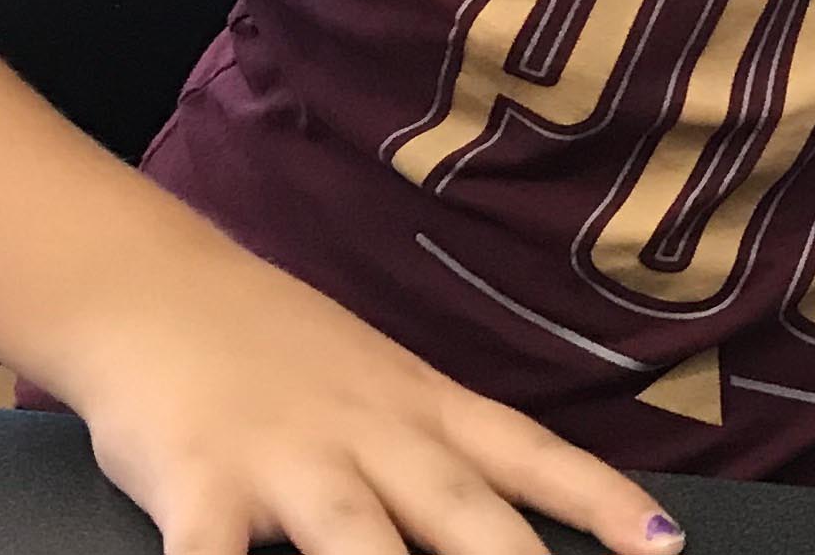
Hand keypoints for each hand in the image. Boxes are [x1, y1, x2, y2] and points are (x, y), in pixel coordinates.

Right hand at [66, 245, 684, 553]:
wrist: (149, 284)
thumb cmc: (269, 352)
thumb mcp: (373, 385)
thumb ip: (434, 451)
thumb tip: (503, 514)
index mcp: (422, 409)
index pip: (533, 458)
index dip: (604, 503)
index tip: (665, 546)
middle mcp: (371, 434)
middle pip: (465, 514)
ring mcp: (288, 461)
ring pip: (361, 543)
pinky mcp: (198, 484)